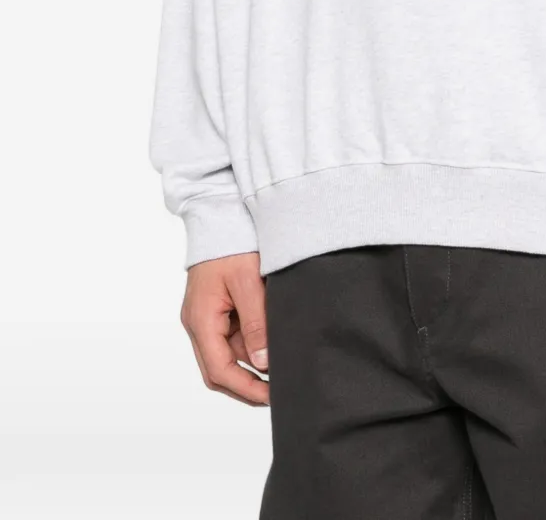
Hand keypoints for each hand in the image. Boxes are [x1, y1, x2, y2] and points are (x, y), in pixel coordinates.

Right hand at [180, 252, 269, 406]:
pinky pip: (231, 337)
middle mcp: (198, 323)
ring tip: (281, 369)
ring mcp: (205, 316)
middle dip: (247, 385)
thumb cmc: (231, 243)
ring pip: (227, 355)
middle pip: (219, 370)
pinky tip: (271, 346)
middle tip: (278, 392)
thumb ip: (256, 323)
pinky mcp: (216, 309)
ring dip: (250, 365)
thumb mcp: (248, 282)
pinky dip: (250, 346)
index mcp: (200, 320)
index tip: (272, 397)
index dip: (246, 389)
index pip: (219, 371)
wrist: (220, 214)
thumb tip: (263, 363)